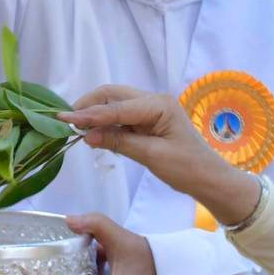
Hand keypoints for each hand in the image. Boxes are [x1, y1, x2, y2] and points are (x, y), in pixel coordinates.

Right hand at [60, 86, 257, 225]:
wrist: (210, 179)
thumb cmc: (187, 168)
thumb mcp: (152, 156)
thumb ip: (119, 142)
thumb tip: (87, 135)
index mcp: (158, 104)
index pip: (116, 107)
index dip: (89, 114)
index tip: (63, 119)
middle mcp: (154, 100)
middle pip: (113, 95)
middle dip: (89, 106)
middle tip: (66, 121)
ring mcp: (151, 110)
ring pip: (116, 104)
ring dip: (96, 114)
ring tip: (75, 127)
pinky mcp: (149, 121)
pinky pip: (122, 117)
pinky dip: (106, 123)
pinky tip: (94, 133)